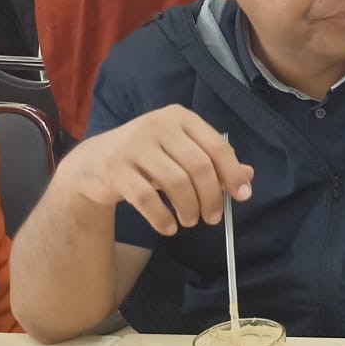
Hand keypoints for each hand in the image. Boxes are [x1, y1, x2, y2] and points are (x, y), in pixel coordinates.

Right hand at [60, 105, 251, 235]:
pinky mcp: (115, 168)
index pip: (217, 146)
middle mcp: (157, 125)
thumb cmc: (149, 158)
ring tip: (191, 221)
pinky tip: (169, 228)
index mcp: (180, 118)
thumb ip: (213, 162)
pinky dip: (162, 217)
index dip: (233, 173)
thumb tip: (249, 177)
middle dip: (211, 197)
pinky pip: (146, 198)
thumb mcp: (181, 153)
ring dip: (189, 209)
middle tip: (213, 218)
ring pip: (175, 182)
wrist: (95, 162)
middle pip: (198, 166)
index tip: (242, 197)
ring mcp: (133, 145)